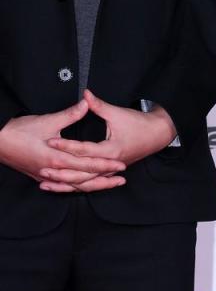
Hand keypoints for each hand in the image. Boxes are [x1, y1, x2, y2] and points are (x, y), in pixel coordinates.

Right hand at [0, 99, 126, 193]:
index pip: (88, 164)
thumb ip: (70, 114)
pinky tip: (80, 187)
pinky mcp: (40, 175)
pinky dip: (73, 187)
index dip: (106, 164)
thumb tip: (87, 103)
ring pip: (74, 185)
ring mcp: (46, 175)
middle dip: (105, 179)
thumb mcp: (47, 121)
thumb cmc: (18, 131)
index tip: (121, 165)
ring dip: (92, 185)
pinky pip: (62, 185)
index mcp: (58, 158)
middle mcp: (54, 171)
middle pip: (85, 179)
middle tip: (122, 179)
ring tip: (107, 185)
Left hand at [41, 90, 176, 190]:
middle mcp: (110, 164)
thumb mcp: (118, 113)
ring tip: (47, 183)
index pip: (84, 150)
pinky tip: (63, 186)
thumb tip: (85, 94)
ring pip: (85, 182)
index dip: (66, 145)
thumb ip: (98, 105)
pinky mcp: (110, 172)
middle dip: (61, 172)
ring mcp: (110, 170)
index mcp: (112, 150)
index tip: (50, 140)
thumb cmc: (140, 124)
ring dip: (66, 183)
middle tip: (43, 169)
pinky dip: (76, 185)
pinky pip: (91, 182)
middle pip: (82, 173)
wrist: (159, 135)